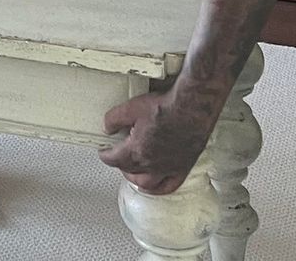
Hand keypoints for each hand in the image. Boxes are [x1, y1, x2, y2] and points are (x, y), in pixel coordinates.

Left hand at [98, 81, 216, 193]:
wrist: (192, 108)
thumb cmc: (166, 107)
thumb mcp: (131, 108)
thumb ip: (114, 119)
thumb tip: (107, 128)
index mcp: (136, 151)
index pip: (114, 159)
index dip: (105, 155)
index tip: (103, 151)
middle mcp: (151, 165)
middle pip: (129, 171)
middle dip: (120, 164)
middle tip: (118, 157)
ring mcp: (167, 169)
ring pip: (146, 183)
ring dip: (136, 179)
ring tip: (133, 172)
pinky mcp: (182, 168)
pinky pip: (169, 186)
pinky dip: (159, 188)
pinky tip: (156, 185)